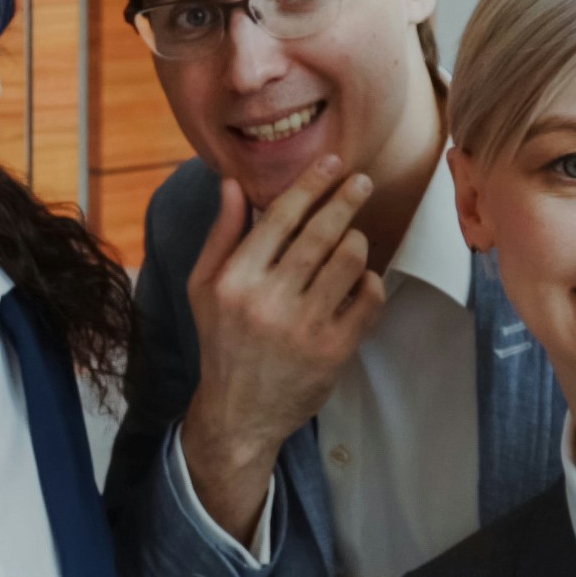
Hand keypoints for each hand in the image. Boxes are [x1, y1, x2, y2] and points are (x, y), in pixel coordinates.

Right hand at [179, 160, 384, 541]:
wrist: (239, 413)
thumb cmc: (221, 342)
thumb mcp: (204, 287)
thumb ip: (222, 234)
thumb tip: (233, 183)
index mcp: (235, 280)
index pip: (279, 218)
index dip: (309, 185)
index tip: (331, 163)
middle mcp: (268, 301)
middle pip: (320, 233)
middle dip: (346, 200)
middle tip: (363, 181)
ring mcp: (304, 327)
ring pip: (349, 261)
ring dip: (357, 242)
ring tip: (353, 239)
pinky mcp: (334, 351)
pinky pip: (368, 299)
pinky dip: (371, 282)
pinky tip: (361, 279)